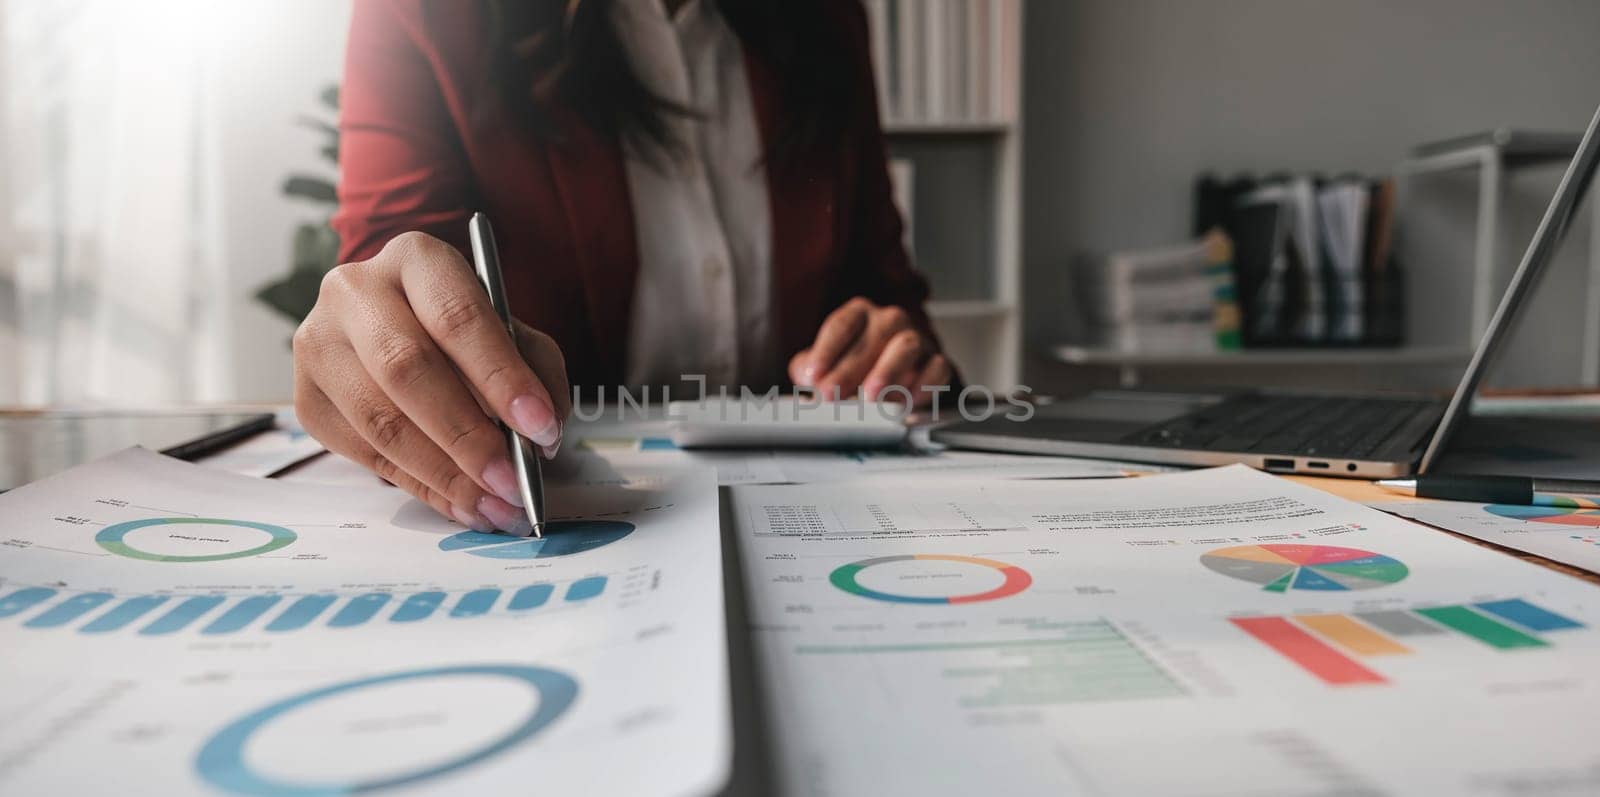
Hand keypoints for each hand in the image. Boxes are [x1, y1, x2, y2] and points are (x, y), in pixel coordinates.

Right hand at [293, 231, 570, 533]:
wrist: (397, 330)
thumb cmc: (465, 333)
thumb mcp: (513, 333)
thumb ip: (535, 373)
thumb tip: (540, 436)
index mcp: (415, 259)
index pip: (456, 317)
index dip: (500, 376)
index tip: (540, 426)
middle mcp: (354, 292)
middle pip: (407, 369)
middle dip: (467, 435)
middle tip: (512, 480)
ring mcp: (319, 345)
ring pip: (380, 421)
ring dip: (445, 474)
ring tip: (494, 505)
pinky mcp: (308, 400)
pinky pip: (365, 454)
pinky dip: (421, 487)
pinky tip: (460, 504)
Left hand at [788, 297, 951, 404]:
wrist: (893, 375)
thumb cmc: (855, 365)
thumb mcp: (825, 364)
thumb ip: (808, 369)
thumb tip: (801, 379)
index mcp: (860, 314)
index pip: (842, 325)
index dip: (826, 350)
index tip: (812, 375)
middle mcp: (890, 321)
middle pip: (875, 335)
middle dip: (850, 368)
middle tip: (832, 394)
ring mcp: (916, 339)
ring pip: (907, 346)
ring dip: (888, 371)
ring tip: (871, 397)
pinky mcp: (935, 362)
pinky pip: (936, 367)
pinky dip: (925, 382)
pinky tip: (908, 399)